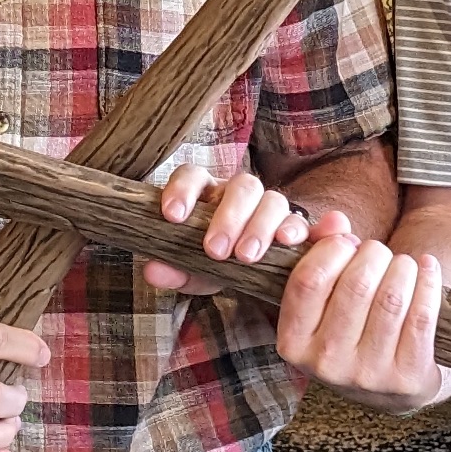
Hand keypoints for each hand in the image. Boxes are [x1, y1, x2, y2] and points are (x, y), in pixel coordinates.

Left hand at [141, 155, 306, 291]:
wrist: (248, 275)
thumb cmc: (211, 263)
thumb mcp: (190, 269)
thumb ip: (173, 268)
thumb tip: (152, 270)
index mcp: (206, 193)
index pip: (193, 175)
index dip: (183, 190)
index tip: (172, 216)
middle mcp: (237, 192)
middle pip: (240, 186)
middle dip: (228, 217)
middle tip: (215, 250)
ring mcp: (268, 205)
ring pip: (270, 199)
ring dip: (259, 226)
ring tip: (246, 256)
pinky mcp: (293, 223)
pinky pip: (298, 219)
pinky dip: (293, 227)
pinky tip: (285, 242)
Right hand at [269, 216, 450, 408]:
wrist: (389, 388)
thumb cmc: (350, 329)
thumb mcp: (324, 298)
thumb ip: (320, 250)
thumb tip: (336, 221)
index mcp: (294, 344)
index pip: (309, 281)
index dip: (331, 249)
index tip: (347, 242)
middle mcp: (326, 364)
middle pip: (356, 285)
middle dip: (374, 254)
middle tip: (379, 253)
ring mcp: (367, 375)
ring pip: (392, 298)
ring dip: (402, 267)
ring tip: (402, 264)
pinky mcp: (407, 377)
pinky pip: (422, 316)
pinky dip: (429, 281)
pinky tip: (427, 268)